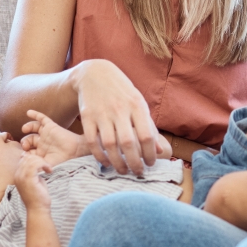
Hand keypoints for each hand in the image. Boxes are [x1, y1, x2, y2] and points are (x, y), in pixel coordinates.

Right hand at [13, 150, 52, 209]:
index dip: (34, 159)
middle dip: (39, 159)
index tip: (43, 166)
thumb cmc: (38, 198)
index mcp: (17, 176)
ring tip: (48, 169)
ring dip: (42, 162)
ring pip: (31, 160)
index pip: (23, 159)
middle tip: (47, 167)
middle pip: (27, 158)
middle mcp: (17, 175)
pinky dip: (44, 165)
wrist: (38, 209)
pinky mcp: (28, 179)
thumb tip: (36, 164)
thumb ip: (34, 172)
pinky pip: (35, 164)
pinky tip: (49, 170)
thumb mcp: (35, 181)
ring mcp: (22, 177)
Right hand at [72, 59, 160, 175]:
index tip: (150, 164)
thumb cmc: (122, 93)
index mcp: (137, 106)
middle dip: (134, 163)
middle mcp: (119, 109)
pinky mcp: (87, 116)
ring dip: (117, 162)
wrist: (94, 74)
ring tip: (123, 170)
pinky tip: (106, 162)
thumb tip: (160, 150)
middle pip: (128, 143)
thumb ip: (149, 127)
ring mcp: (102, 113)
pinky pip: (92, 141)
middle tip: (137, 172)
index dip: (150, 154)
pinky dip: (99, 155)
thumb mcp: (139, 104)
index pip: (146, 136)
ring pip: (109, 145)